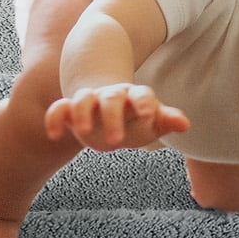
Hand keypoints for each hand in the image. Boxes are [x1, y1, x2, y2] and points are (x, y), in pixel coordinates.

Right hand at [44, 83, 188, 151]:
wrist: (105, 105)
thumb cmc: (134, 118)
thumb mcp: (151, 121)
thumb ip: (166, 120)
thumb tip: (185, 125)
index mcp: (134, 97)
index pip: (141, 95)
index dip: (145, 104)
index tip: (149, 116)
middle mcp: (111, 96)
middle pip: (111, 99)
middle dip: (113, 117)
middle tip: (117, 142)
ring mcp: (90, 101)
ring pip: (82, 99)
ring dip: (81, 113)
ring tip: (84, 133)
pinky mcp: (69, 109)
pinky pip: (58, 109)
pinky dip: (54, 119)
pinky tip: (54, 136)